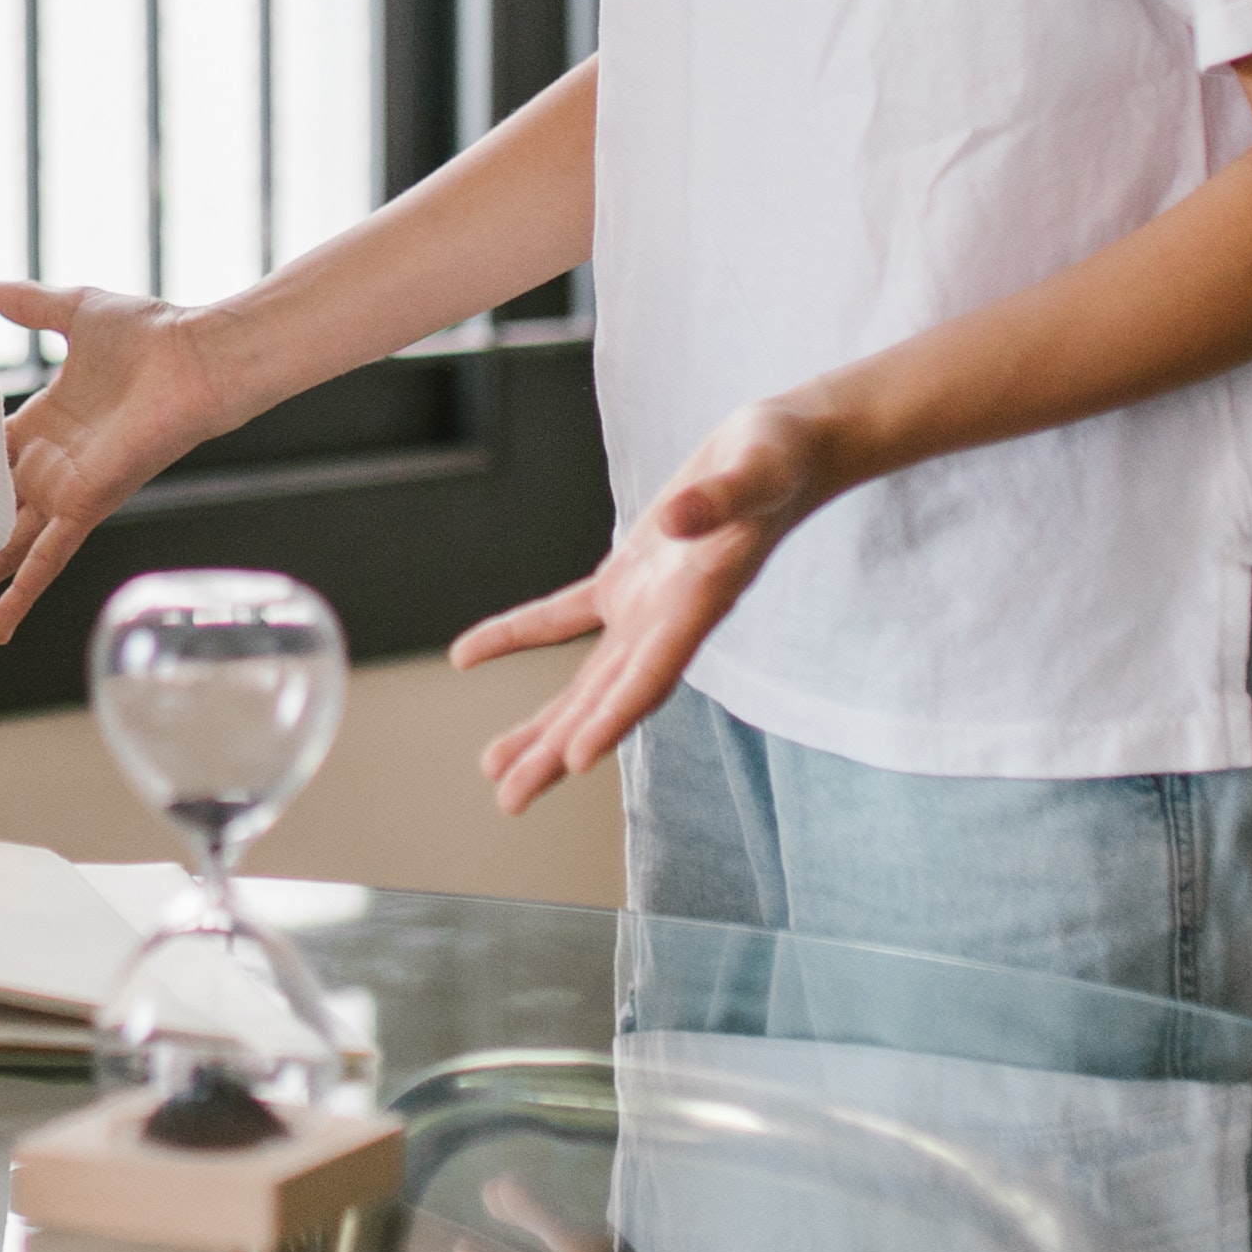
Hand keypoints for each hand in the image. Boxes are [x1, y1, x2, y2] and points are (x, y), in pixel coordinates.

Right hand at [0, 282, 252, 635]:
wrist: (198, 356)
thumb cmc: (152, 334)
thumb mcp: (76, 311)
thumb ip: (33, 307)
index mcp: (45, 423)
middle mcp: (52, 464)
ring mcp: (67, 490)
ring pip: (10, 544)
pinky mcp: (85, 507)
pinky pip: (46, 560)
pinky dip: (23, 593)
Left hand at [462, 399, 829, 811]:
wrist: (785, 451)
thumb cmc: (780, 460)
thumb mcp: (757, 470)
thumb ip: (720, 499)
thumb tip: (676, 520)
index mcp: (701, 602)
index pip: (655, 673)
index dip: (616, 716)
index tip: (575, 760)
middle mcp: (670, 621)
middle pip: (609, 699)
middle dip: (560, 749)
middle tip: (510, 800)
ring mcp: (646, 605)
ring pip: (586, 678)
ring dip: (543, 723)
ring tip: (493, 766)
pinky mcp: (628, 578)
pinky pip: (562, 618)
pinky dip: (517, 635)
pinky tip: (466, 655)